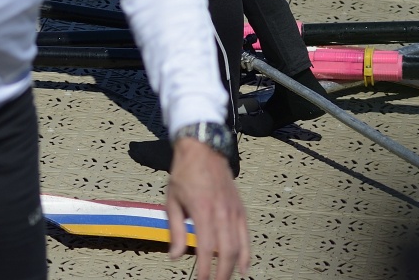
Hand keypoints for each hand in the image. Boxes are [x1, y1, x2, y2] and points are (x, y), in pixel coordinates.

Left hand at [165, 137, 248, 278]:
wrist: (203, 150)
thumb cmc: (185, 173)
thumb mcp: (172, 200)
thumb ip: (175, 230)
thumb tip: (175, 255)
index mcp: (202, 210)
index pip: (206, 248)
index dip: (204, 268)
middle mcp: (221, 213)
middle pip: (226, 252)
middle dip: (221, 273)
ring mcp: (234, 212)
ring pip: (239, 247)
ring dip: (233, 268)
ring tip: (225, 279)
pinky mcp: (241, 211)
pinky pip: (246, 237)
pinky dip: (246, 255)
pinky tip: (243, 268)